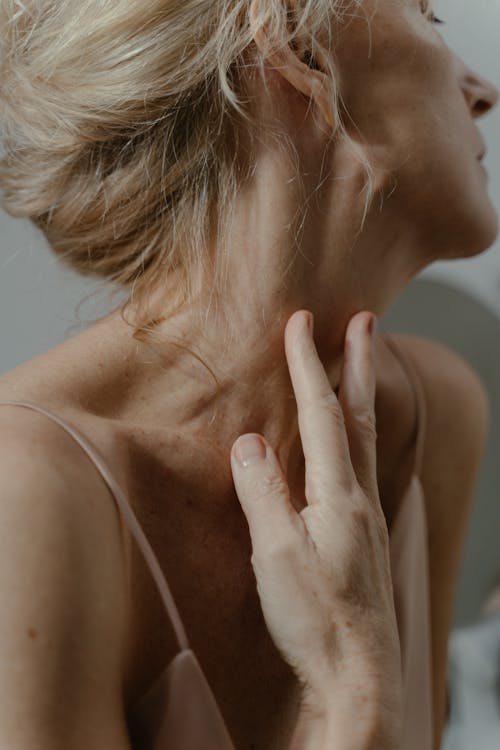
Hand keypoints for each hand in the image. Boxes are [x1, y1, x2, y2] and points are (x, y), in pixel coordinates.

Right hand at [230, 310, 401, 741]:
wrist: (359, 675)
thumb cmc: (316, 618)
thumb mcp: (277, 554)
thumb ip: (263, 492)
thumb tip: (249, 441)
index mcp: (338, 493)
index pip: (321, 413)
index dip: (308, 364)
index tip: (300, 322)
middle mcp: (360, 496)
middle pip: (358, 415)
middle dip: (357, 362)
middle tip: (365, 320)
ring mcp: (368, 516)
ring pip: (366, 439)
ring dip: (361, 394)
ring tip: (360, 365)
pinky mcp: (364, 536)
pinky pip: (362, 466)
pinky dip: (357, 435)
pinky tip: (350, 445)